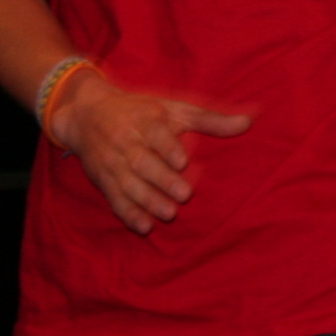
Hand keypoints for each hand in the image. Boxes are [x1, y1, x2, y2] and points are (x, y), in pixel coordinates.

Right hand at [48, 72, 249, 234]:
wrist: (86, 114)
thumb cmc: (141, 111)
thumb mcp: (174, 109)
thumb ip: (210, 120)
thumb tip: (248, 122)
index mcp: (145, 121)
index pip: (155, 134)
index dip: (167, 147)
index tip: (182, 161)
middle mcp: (126, 141)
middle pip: (142, 162)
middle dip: (161, 179)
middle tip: (184, 195)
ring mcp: (112, 162)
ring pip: (128, 183)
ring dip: (147, 200)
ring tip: (168, 213)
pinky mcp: (103, 179)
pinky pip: (114, 198)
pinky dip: (127, 213)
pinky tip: (143, 226)